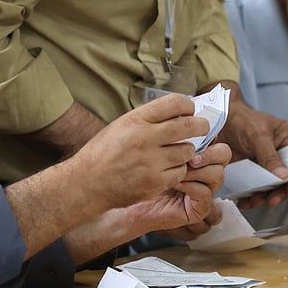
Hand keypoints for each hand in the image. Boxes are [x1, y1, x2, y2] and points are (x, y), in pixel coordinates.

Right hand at [69, 93, 211, 210]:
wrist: (86, 184)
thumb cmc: (102, 154)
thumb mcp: (120, 126)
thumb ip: (147, 120)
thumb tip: (177, 114)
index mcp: (135, 120)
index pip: (175, 103)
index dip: (188, 106)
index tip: (189, 111)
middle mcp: (145, 138)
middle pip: (188, 126)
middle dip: (200, 126)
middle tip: (201, 128)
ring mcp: (151, 162)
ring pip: (187, 151)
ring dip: (186, 152)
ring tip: (176, 153)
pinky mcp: (155, 183)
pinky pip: (179, 173)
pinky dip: (176, 171)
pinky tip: (166, 170)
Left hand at [123, 142, 230, 237]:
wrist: (125, 200)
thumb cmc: (136, 174)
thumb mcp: (152, 147)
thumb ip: (170, 133)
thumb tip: (181, 114)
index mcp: (195, 153)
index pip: (214, 139)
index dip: (207, 135)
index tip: (192, 134)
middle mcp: (202, 170)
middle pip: (224, 154)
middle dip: (210, 153)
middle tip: (191, 157)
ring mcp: (202, 188)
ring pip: (217, 174)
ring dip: (196, 171)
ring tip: (176, 171)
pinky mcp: (198, 207)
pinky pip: (205, 193)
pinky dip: (190, 186)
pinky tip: (175, 183)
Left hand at [215, 87, 287, 209]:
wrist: (219, 122)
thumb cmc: (241, 120)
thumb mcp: (257, 135)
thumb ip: (270, 156)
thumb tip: (285, 175)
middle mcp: (283, 153)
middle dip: (281, 191)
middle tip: (271, 200)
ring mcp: (270, 164)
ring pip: (275, 186)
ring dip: (266, 197)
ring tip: (254, 202)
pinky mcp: (256, 172)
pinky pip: (260, 188)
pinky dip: (254, 196)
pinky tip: (245, 201)